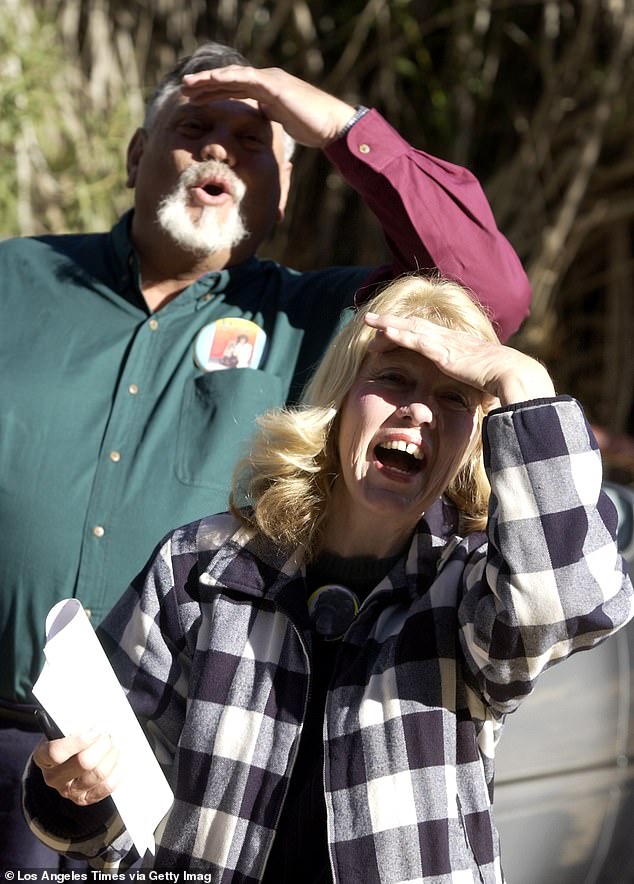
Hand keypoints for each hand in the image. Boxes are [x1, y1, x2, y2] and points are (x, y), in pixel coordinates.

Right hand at [32, 731, 121, 805]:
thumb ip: (76, 724)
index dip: (77, 741)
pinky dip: (116, 771)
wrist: (67, 756)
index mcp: (43, 757)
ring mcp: (69, 791)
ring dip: (111, 755)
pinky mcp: (84, 799)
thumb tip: (96, 723)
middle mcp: (54, 777)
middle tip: (108, 735)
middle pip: (84, 763)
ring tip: (113, 745)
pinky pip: (106, 787)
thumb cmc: (67, 737)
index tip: (94, 731)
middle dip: (102, 745)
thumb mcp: (64, 727)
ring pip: (98, 773)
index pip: (56, 752)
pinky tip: (116, 761)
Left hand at [181, 66, 355, 147]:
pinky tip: (210, 80)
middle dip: (205, 84)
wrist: (330, 125)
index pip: (234, 90)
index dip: (213, 93)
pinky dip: (227, 79)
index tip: (194, 99)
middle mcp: (266, 81)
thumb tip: (257, 128)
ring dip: (209, 80)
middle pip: (230, 81)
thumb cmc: (312, 128)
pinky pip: (245, 79)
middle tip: (184, 88)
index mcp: (266, 91)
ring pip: (233, 76)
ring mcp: (270, 80)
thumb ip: (268, 120)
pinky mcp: (274, 85)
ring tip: (188, 85)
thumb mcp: (283, 124)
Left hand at [364, 312, 555, 405]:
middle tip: (372, 319)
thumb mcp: (486, 383)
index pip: (429, 334)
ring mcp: (446, 343)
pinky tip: (382, 331)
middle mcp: (451, 339)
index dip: (410, 330)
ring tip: (368, 320)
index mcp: (459, 345)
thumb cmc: (506, 383)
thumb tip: (484, 402)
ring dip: (387, 324)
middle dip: (393, 322)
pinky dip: (397, 334)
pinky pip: (415, 340)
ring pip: (410, 328)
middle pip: (415, 325)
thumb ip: (479, 387)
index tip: (394, 331)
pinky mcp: (443, 352)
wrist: (516, 375)